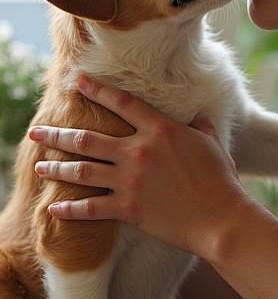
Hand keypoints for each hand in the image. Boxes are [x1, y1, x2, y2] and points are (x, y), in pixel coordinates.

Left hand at [28, 75, 248, 256]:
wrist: (221, 218)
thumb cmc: (221, 180)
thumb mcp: (211, 143)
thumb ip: (198, 125)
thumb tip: (196, 115)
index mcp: (159, 129)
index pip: (121, 103)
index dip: (96, 90)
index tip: (77, 81)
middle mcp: (138, 151)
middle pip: (87, 139)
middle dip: (57, 134)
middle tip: (36, 132)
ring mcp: (131, 181)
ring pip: (82, 171)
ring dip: (56, 168)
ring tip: (38, 167)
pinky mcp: (129, 209)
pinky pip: (91, 208)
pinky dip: (70, 210)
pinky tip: (53, 209)